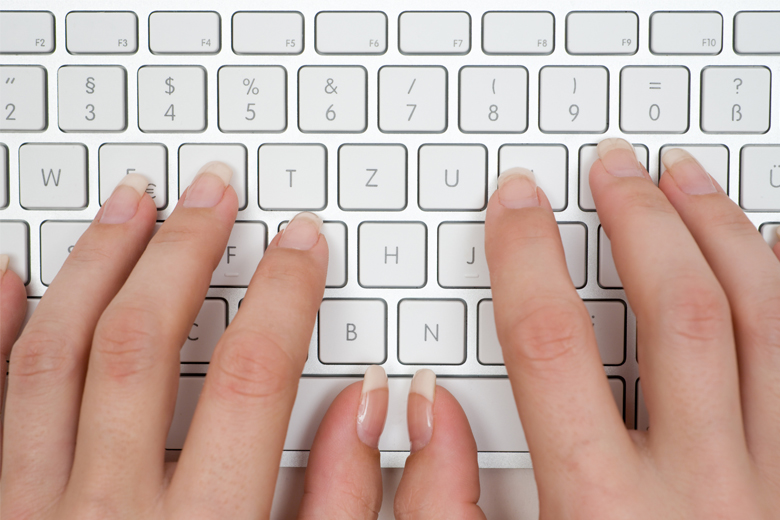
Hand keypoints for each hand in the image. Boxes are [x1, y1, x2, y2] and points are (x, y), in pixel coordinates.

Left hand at [0, 163, 390, 518]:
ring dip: (97, 264)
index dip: (284, 296)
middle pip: (141, 346)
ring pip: (53, 357)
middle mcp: (106, 515)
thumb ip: (338, 500)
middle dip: (184, 250)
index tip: (301, 247)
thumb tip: (364, 406)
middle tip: (210, 193)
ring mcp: (28, 511)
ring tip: (131, 203)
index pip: (252, 380)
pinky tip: (12, 273)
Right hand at [480, 139, 779, 516]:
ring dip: (722, 232)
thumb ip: (443, 500)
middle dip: (639, 217)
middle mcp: (701, 495)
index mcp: (602, 511)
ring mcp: (772, 490)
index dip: (526, 255)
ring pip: (765, 323)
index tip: (519, 205)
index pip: (551, 343)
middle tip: (614, 168)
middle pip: (676, 311)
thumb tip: (430, 406)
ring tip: (688, 180)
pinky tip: (768, 250)